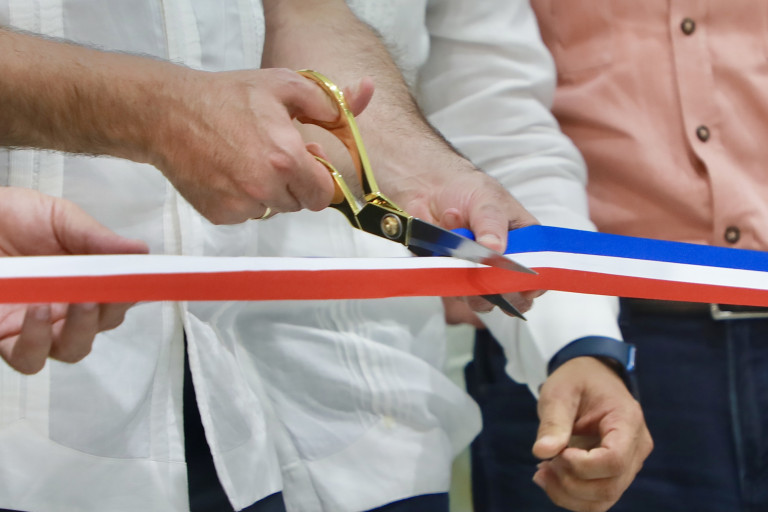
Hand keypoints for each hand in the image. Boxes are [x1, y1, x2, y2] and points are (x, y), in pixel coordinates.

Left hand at [0, 188, 148, 373]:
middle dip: (110, 312)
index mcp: (84, 282)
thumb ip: (96, 238)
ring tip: (78, 301)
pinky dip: (38, 339)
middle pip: (100, 328)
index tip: (140, 282)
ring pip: (71, 350)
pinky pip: (27, 357)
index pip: (118, 299)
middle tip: (107, 291)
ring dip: (81, 330)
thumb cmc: (11, 218)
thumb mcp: (59, 218)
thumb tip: (140, 251)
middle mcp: (63, 309)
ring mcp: (34, 327)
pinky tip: (38, 310)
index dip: (132, 295)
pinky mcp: (2, 337)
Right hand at [150, 67, 373, 223]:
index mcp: (286, 159)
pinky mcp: (219, 214)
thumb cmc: (226, 96)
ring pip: (272, 209)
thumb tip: (361, 98)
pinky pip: (246, 214)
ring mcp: (239, 204)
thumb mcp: (282, 85)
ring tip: (247, 159)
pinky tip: (228, 171)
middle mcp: (264, 188)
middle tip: (275, 156)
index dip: (320, 179)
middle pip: (300, 204)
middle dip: (295, 184)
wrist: (167, 113)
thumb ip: (326, 99)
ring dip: (268, 192)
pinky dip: (242, 199)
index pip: (325, 194)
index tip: (308, 163)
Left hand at [400, 167, 541, 315]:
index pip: (538, 272)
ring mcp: (478, 273)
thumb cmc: (467, 189)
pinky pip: (453, 291)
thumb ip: (491, 225)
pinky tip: (443, 250)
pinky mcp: (453, 276)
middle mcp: (504, 263)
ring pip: (481, 299)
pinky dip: (448, 275)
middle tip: (483, 272)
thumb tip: (495, 250)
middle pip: (512, 294)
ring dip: (470, 284)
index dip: (532, 284)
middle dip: (498, 290)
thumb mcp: (487, 201)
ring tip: (458, 251)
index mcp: (525, 242)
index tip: (520, 287)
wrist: (429, 188)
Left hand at [532, 357, 652, 511]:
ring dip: (567, 494)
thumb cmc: (576, 381)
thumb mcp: (560, 392)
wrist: (590, 378)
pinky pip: (597, 498)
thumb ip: (553, 422)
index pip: (614, 460)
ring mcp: (629, 464)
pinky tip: (550, 476)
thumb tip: (541, 452)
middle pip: (609, 485)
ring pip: (603, 499)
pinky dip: (571, 495)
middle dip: (569, 481)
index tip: (558, 452)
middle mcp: (636, 447)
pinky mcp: (616, 474)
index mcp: (628, 421)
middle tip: (545, 461)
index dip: (582, 465)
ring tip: (542, 471)